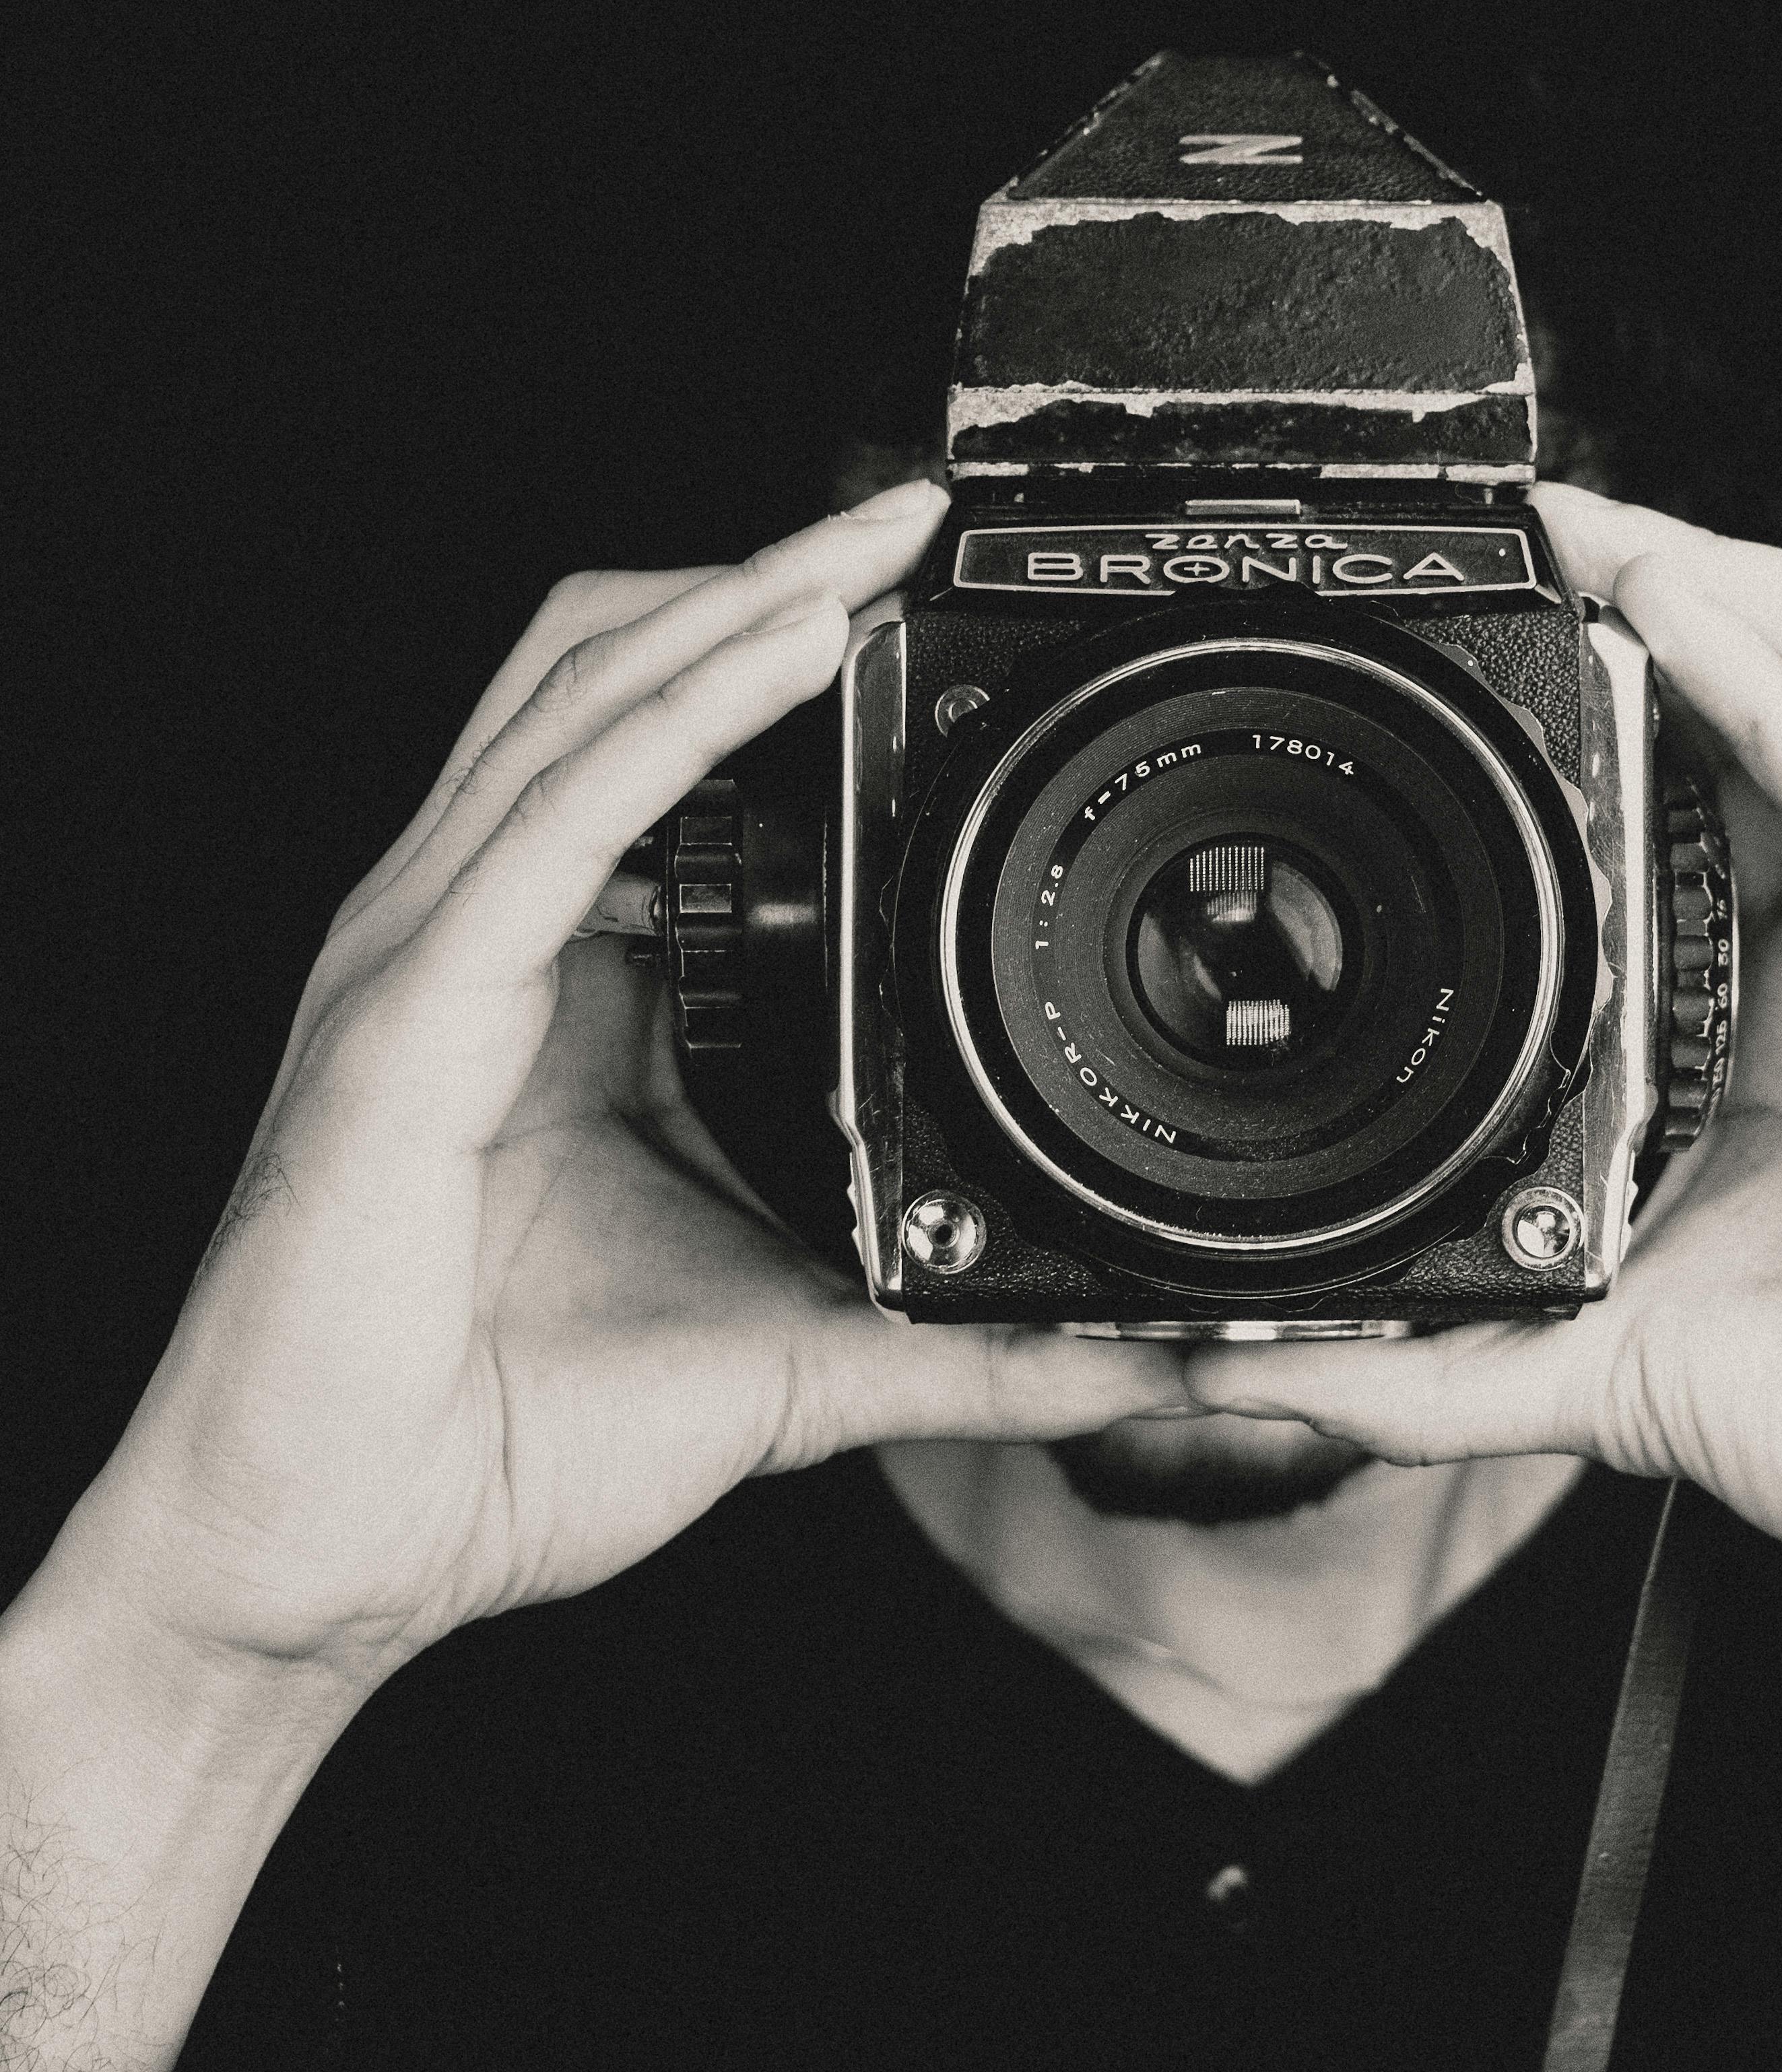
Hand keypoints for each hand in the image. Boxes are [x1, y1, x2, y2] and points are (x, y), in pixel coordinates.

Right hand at [55, 483, 1185, 1709]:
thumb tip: (1150, 1352)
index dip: (764, 660)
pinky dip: (672, 719)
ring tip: (863, 545)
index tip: (913, 610)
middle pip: (606, 679)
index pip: (649, 758)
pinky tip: (778, 657)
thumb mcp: (799, 1363)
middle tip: (906, 521)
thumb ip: (972, 1346)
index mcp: (551, 989)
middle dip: (756, 578)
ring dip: (729, 603)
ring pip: (576, 701)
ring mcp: (428, 959)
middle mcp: (480, 940)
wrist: (340, 1549)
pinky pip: (552, 818)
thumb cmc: (508, 1442)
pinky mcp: (406, 1012)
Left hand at [1192, 482, 1781, 1648]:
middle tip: (1527, 531)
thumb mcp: (1627, 1373)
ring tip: (1618, 550)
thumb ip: (1443, 1366)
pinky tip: (1722, 683)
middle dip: (1671, 577)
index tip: (1460, 631)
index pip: (1715, 765)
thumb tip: (1246, 1369)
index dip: (1608, 678)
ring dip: (1752, 600)